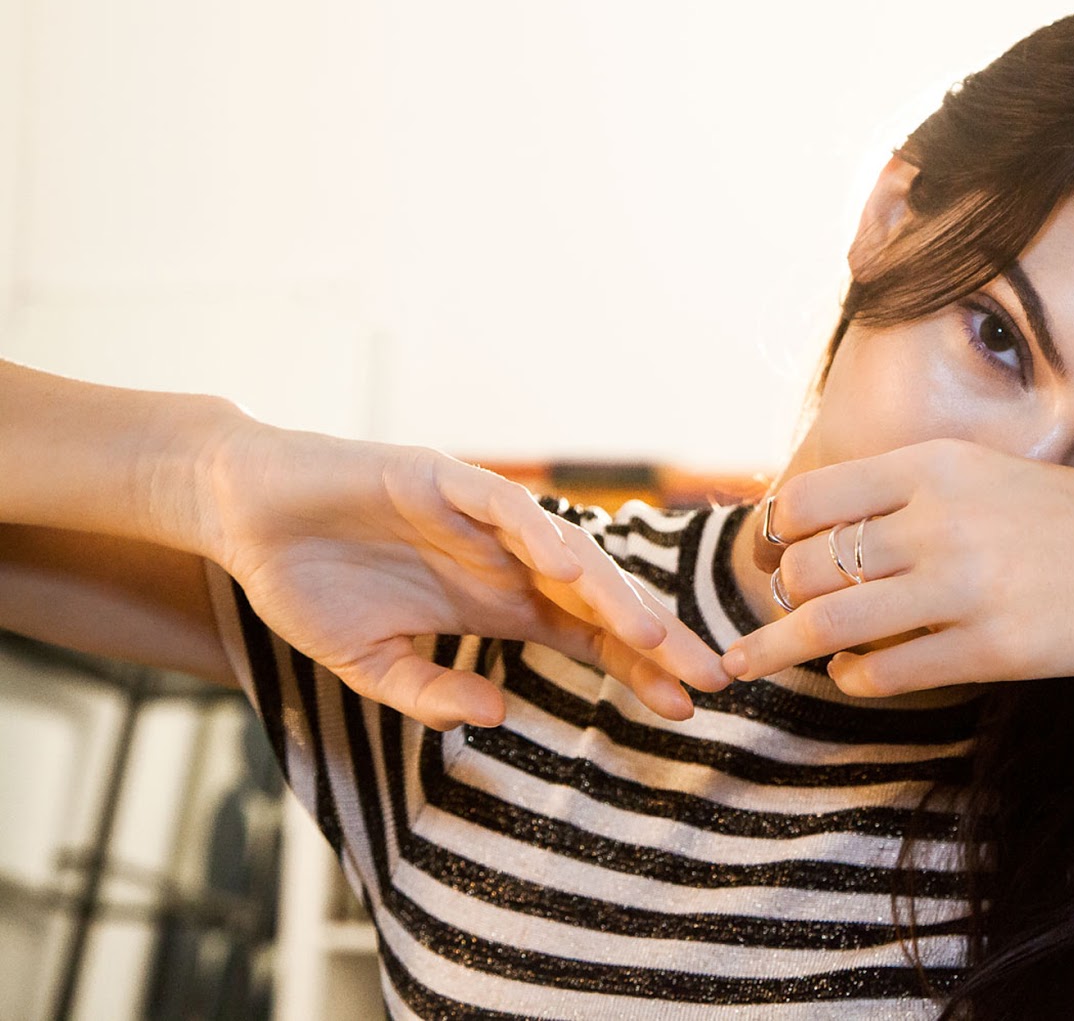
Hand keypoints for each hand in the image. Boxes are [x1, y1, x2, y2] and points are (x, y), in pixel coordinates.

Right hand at [193, 415, 729, 729]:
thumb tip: (494, 714)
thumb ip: (430, 692)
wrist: (245, 512)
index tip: (685, 710)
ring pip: (566, 552)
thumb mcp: (371, 664)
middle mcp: (507, 557)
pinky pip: (503, 506)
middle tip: (710, 678)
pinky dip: (538, 533)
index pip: (590, 639)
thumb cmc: (310, 582)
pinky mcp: (442, 477)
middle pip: (599, 600)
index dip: (638, 669)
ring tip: (654, 636)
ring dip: (611, 594)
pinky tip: (569, 569)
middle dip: (656, 639)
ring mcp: (480, 516)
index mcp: (500, 602)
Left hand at [721, 439, 1073, 695]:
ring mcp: (967, 587)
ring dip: (789, 648)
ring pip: (834, 624)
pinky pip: (890, 672)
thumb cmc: (1071, 516)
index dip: (774, 534)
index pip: (809, 500)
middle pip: (810, 566)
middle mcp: (941, 521)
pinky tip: (854, 677)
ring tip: (759, 662)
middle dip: (781, 596)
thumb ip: (909, 493)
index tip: (767, 556)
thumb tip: (819, 528)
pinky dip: (856, 679)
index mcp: (934, 466)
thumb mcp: (985, 474)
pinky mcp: (995, 649)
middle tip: (778, 612)